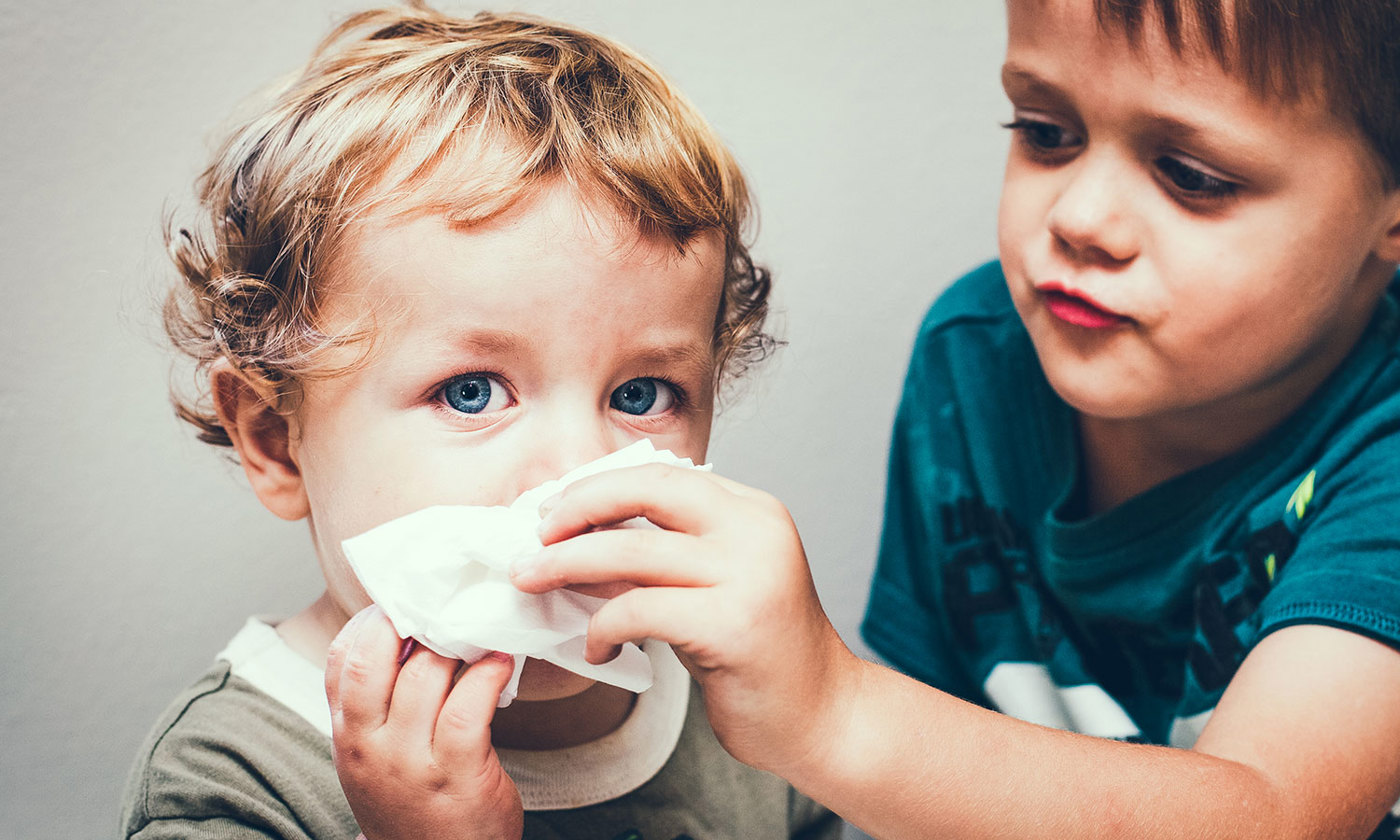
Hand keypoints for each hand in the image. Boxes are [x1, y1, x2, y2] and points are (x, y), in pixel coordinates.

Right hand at [325, 606, 522, 839]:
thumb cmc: (413, 803)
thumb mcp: (376, 755)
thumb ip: (380, 702)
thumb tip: (412, 631)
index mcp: (347, 734)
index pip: (342, 660)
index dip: (371, 619)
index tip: (405, 599)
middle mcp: (369, 746)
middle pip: (375, 658)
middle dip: (409, 619)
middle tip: (445, 602)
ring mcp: (409, 762)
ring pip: (425, 675)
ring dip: (458, 644)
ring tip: (481, 630)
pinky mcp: (455, 773)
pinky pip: (467, 706)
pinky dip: (487, 675)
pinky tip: (501, 663)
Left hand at [510, 464, 860, 775]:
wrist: (823, 718)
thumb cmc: (759, 657)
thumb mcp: (708, 589)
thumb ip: (656, 559)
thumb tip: (574, 542)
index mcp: (753, 511)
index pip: (663, 474)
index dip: (600, 485)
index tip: (554, 508)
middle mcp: (756, 531)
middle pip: (646, 491)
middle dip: (576, 507)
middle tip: (533, 537)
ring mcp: (750, 575)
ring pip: (631, 551)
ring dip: (566, 566)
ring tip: (533, 581)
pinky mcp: (733, 625)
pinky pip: (639, 610)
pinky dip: (602, 627)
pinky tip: (597, 649)